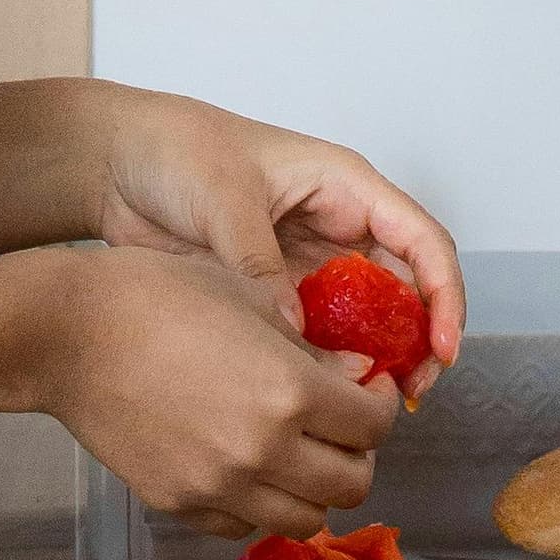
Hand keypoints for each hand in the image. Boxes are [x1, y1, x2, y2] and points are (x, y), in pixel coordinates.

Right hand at [33, 242, 399, 534]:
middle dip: (358, 453)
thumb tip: (356, 376)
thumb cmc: (157, 296)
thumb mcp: (251, 301)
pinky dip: (262, 505)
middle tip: (342, 423)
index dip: (380, 405)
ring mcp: (220, 488)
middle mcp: (263, 452)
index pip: (373, 427)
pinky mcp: (182, 507)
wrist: (71, 334)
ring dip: (315, 489)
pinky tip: (250, 466)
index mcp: (289, 392)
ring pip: (304, 521)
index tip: (368, 388)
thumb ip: (312, 351)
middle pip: (351, 485)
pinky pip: (246, 526)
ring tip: (300, 450)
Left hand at [86, 96, 463, 400]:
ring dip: (377, 362)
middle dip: (419, 341)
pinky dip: (327, 368)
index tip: (441, 349)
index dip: (444, 295)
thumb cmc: (176, 150)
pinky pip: (318, 338)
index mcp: (344, 186)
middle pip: (406, 289)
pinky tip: (321, 401)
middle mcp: (338, 227)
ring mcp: (308, 265)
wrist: (115, 165)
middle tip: (410, 394)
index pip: (422, 240)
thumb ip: (258, 261)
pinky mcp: (276, 296)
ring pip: (367, 321)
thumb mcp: (223, 195)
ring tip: (371, 409)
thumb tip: (291, 330)